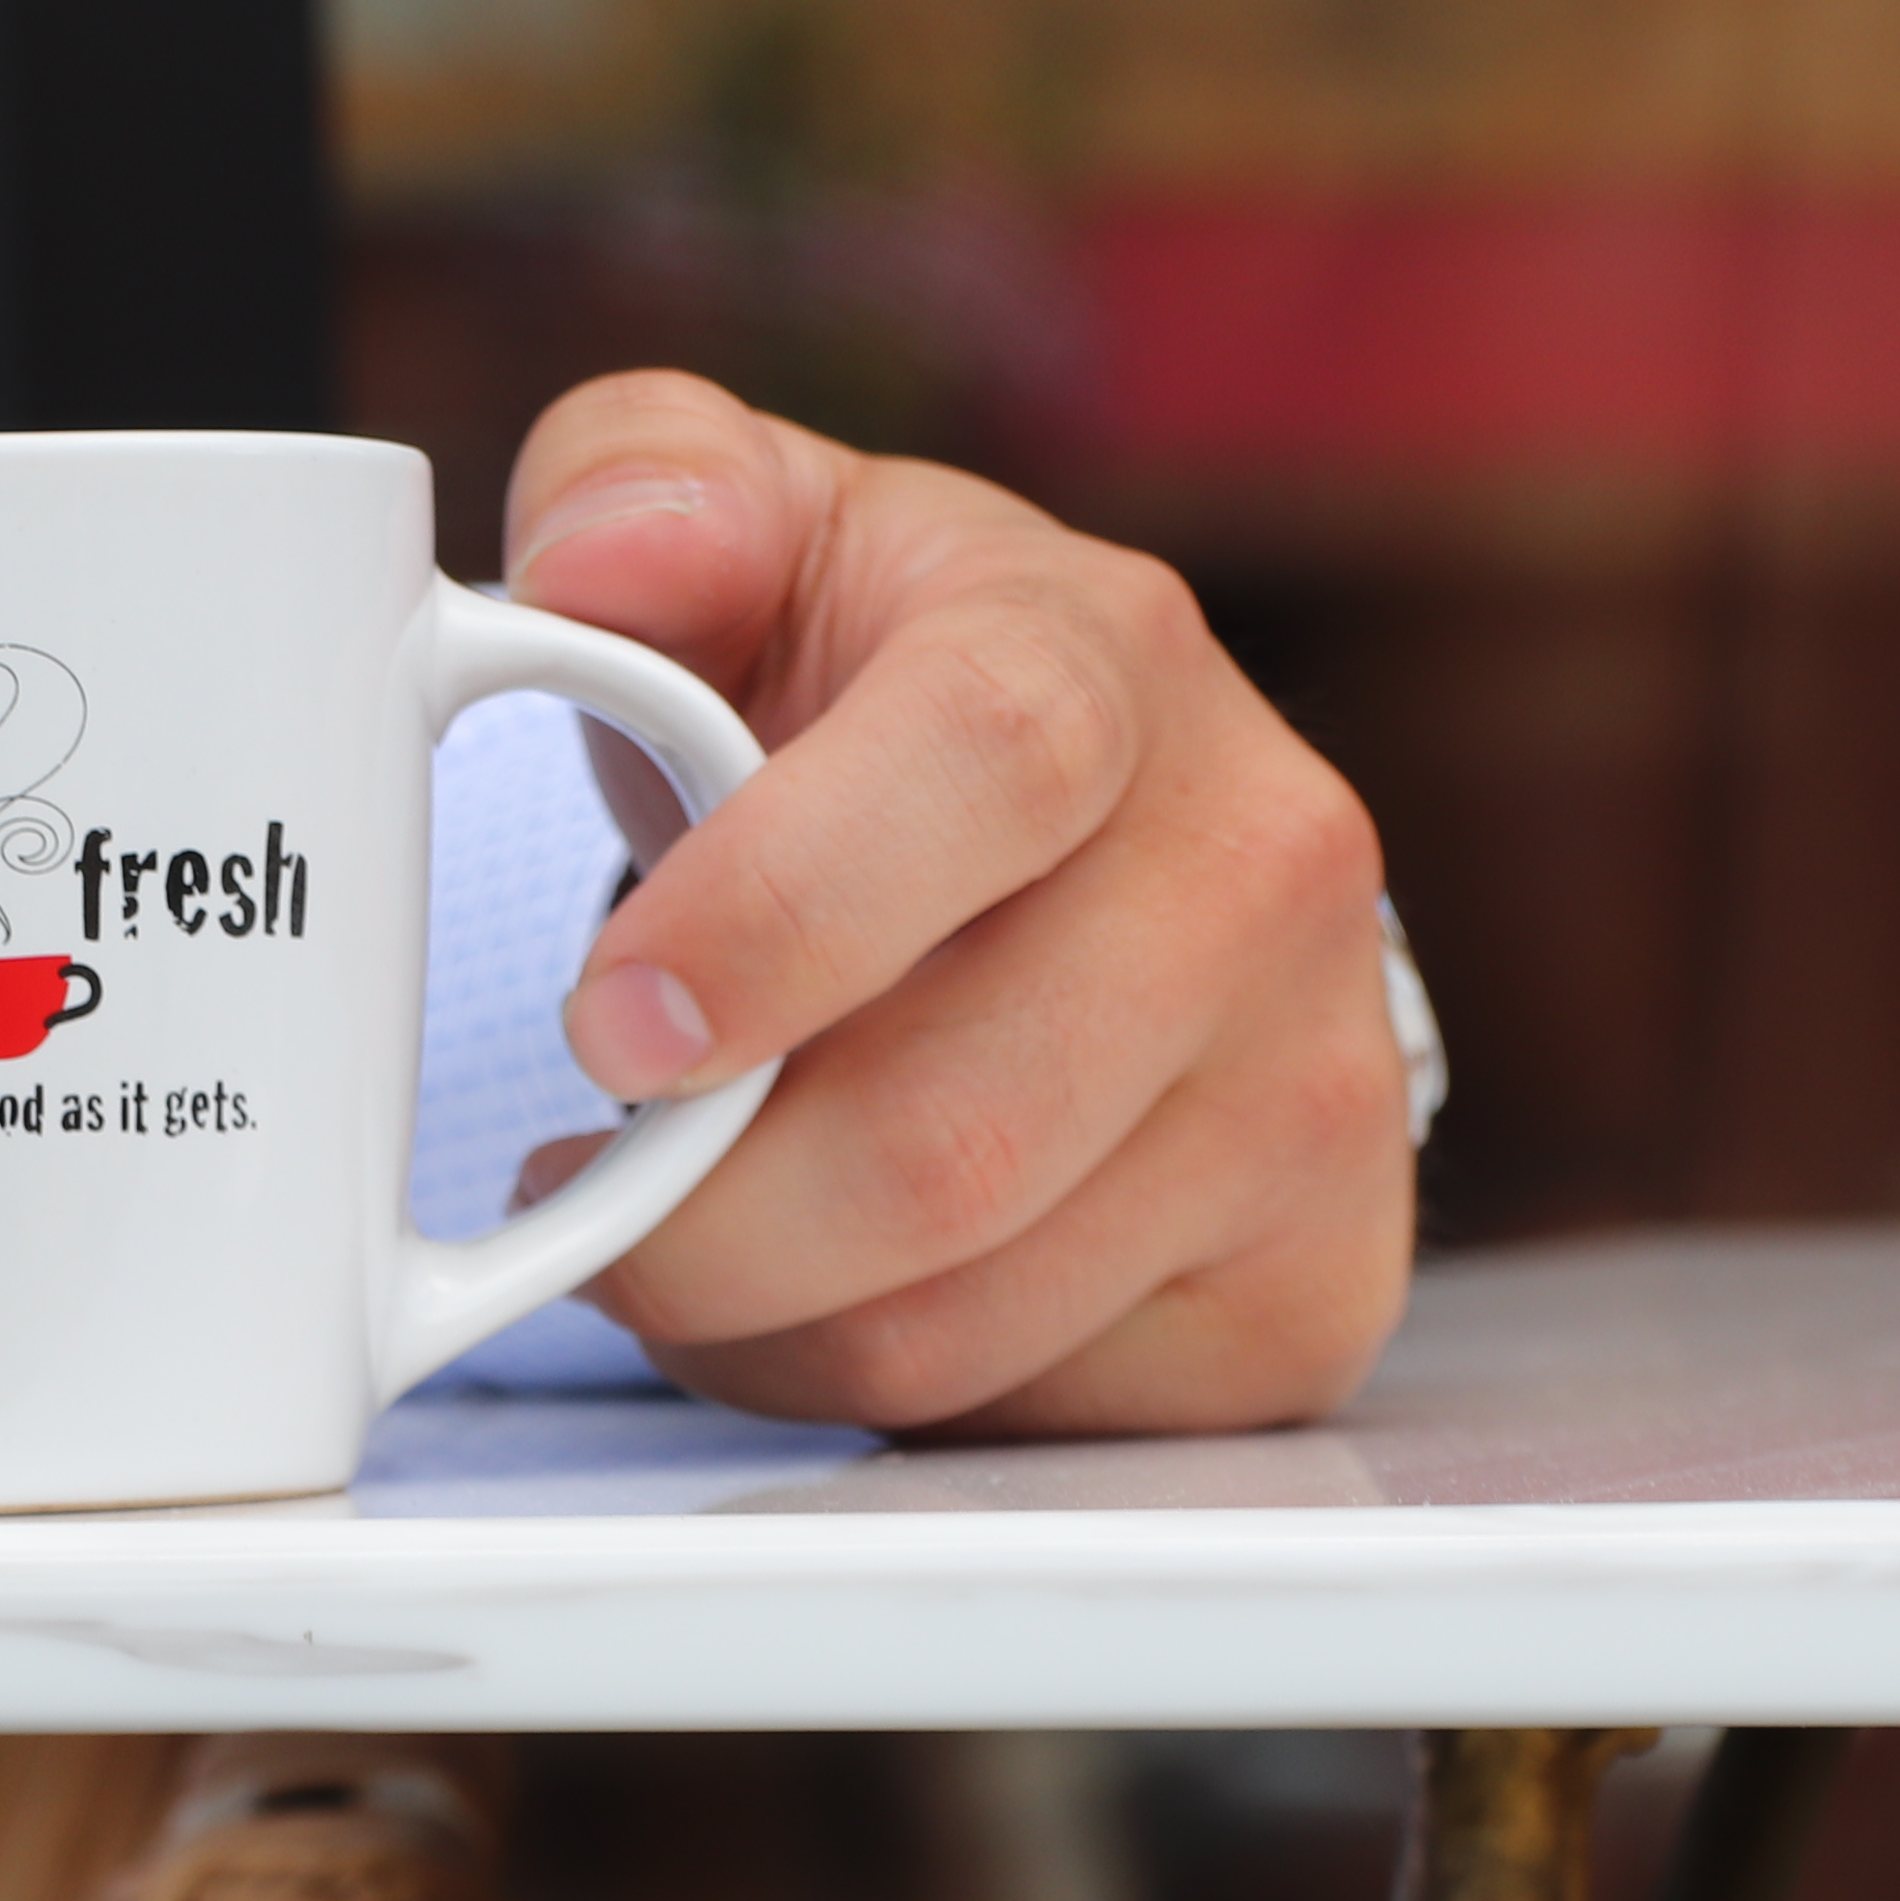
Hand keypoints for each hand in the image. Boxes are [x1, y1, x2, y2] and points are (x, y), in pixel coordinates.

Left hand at [500, 374, 1414, 1437]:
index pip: (986, 767)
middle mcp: (1262, 867)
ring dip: (748, 1319)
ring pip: (953, 1316)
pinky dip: (855, 1380)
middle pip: (944, 1137)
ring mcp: (1314, 1090)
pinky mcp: (1310, 1287)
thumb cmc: (879, 703)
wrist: (1099, 849)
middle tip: (585, 1192)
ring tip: (692, 1224)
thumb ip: (640, 489)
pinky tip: (830, 1276)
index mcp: (1104, 656)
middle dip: (695, 1217)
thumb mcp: (746, 537)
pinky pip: (1019, 1411)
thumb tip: (600, 562)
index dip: (776, 918)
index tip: (611, 1022)